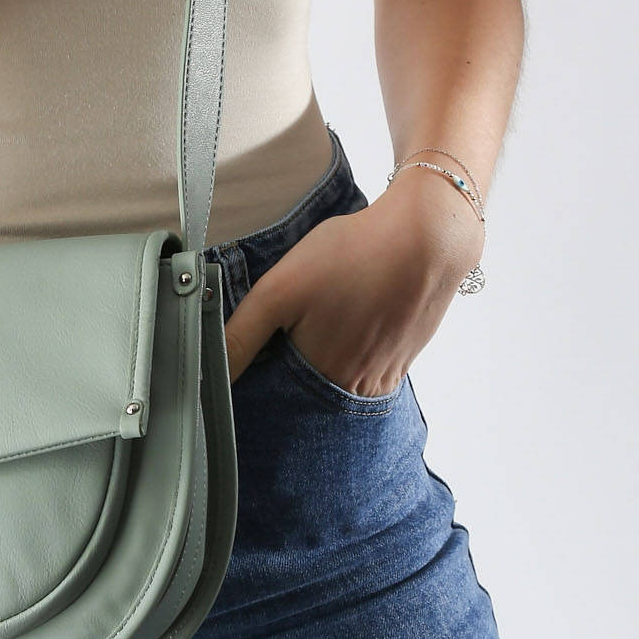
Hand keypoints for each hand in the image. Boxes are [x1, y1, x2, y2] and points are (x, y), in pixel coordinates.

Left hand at [222, 167, 485, 387]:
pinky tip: (346, 322)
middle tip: (287, 331)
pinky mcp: (402, 361)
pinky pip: (364, 371)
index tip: (251, 360)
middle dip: (287, 376)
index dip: (258, 383)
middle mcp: (356, 391)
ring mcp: (384, 379)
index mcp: (322, 380)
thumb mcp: (281, 289)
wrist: (427, 238)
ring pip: (336, 384)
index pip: (276, 401)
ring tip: (319, 322)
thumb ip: (241, 334)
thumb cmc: (352, 255)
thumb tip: (210, 373)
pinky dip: (348, 354)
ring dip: (319, 365)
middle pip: (307, 397)